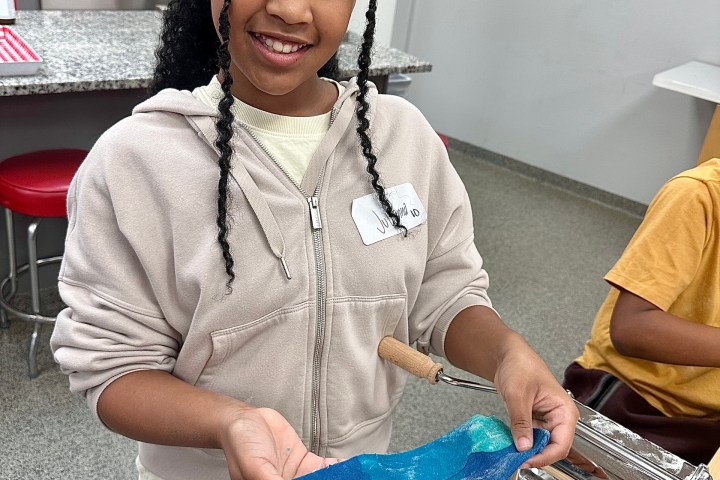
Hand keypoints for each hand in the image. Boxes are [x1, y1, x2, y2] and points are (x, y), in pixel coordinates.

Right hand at [219, 407, 340, 479]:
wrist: (245, 419)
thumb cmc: (241, 442)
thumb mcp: (255, 465)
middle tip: (344, 478)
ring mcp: (295, 476)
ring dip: (332, 478)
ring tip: (347, 475)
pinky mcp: (304, 462)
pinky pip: (322, 469)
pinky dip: (335, 468)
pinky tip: (344, 466)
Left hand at [493, 344, 577, 468]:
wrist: (508, 356)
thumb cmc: (520, 365)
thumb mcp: (518, 394)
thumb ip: (521, 421)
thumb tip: (523, 446)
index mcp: (564, 411)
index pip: (561, 444)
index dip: (545, 457)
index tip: (526, 460)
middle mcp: (559, 418)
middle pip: (552, 448)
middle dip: (535, 455)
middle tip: (516, 459)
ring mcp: (547, 421)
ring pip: (540, 445)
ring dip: (527, 450)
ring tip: (511, 451)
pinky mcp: (535, 421)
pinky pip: (530, 438)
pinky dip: (521, 442)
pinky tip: (511, 442)